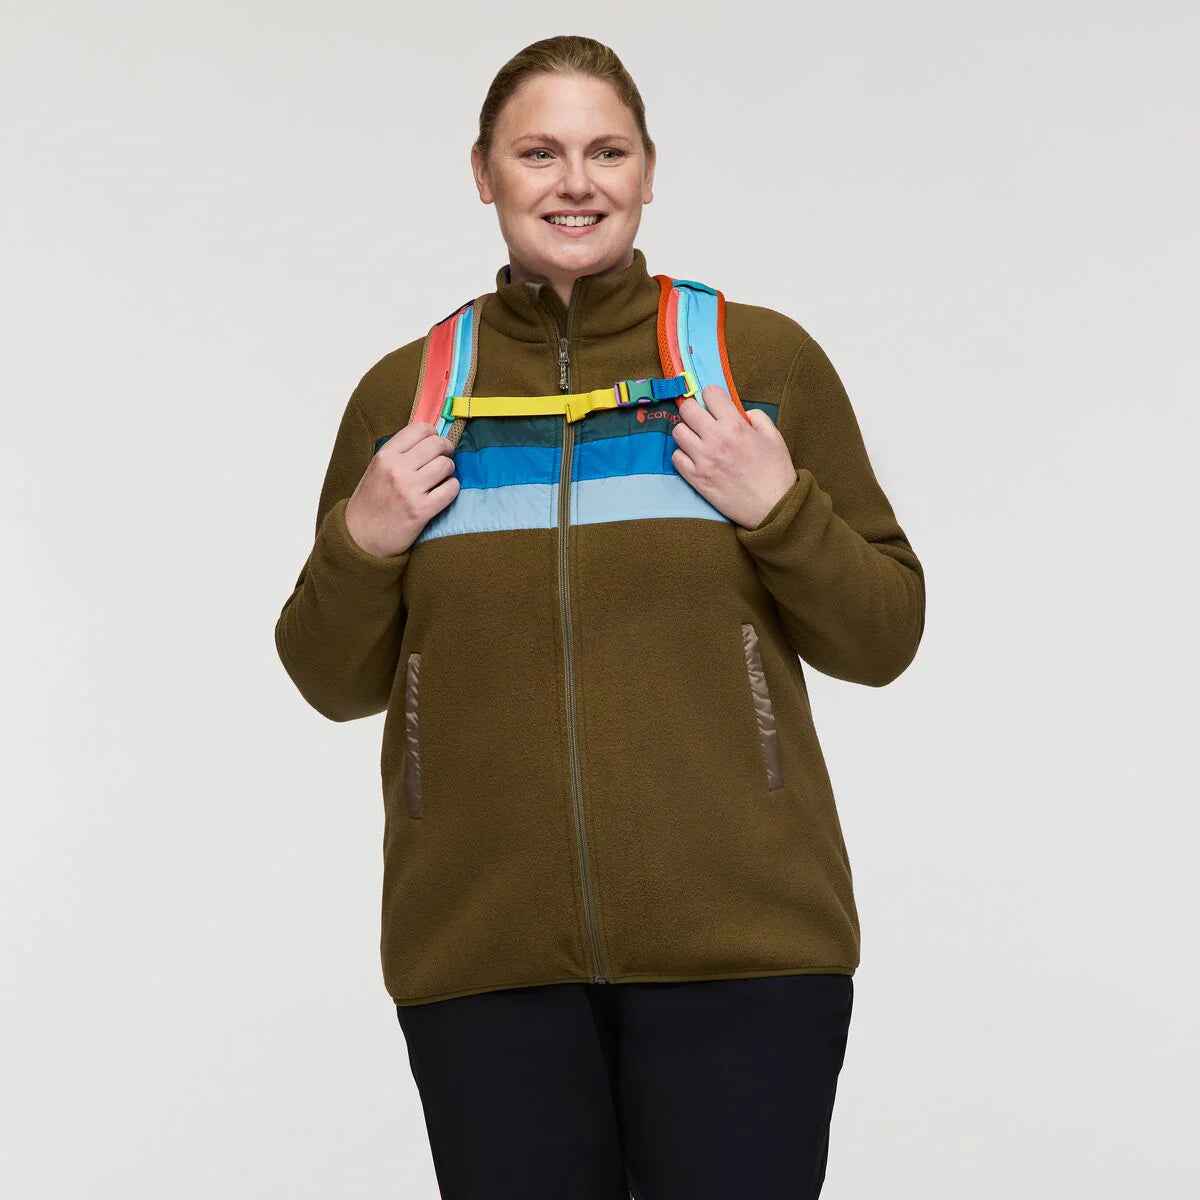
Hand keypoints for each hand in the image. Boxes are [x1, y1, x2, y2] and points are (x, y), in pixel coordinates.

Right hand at [344, 423, 458, 556]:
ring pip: (446, 465)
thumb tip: (431, 439)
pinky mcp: (421, 510)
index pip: (420, 428)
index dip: (433, 434)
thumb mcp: (377, 469)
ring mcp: (409, 490)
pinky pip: (451, 489)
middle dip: (446, 450)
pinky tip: (444, 492)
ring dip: (449, 471)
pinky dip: (452, 489)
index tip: (434, 444)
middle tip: (444, 459)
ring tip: (441, 478)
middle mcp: (397, 469)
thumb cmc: (371, 502)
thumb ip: (400, 453)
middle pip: (437, 444)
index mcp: (385, 455)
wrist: (360, 537)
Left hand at [669, 385, 797, 528]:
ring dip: (687, 432)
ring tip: (698, 439)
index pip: (710, 393)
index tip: (716, 404)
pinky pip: (675, 457)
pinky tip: (695, 458)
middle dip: (694, 410)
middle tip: (702, 419)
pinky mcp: (695, 478)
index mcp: (735, 425)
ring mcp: (702, 459)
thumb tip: (741, 412)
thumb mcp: (774, 436)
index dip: (713, 396)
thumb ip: (757, 417)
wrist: (772, 507)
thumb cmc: (775, 472)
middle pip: (687, 408)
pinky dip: (683, 455)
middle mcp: (715, 439)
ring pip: (677, 432)